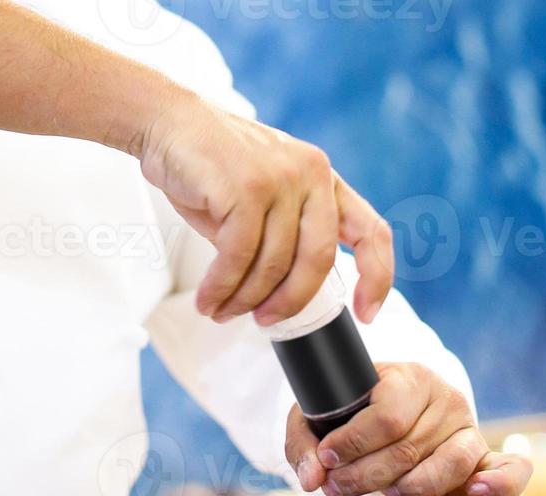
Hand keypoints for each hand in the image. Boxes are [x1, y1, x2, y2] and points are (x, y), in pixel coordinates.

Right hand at [137, 95, 392, 325]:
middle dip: (289, 302)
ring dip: (243, 300)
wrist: (168, 123)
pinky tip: (208, 299)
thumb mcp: (262, 201)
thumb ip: (281, 239)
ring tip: (220, 311)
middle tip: (264, 321)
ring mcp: (280, 178)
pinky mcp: (245, 187)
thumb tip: (284, 296)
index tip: (366, 314)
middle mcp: (310, 174)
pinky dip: (221, 287)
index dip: (376, 277)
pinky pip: (238, 257)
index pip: (370, 231)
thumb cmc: (211, 170)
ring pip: (272, 265)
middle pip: (317, 261)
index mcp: (323, 180)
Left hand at [285, 363, 531, 495]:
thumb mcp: (317, 417)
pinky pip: (510, 470)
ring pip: (448, 465)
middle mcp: (445, 399)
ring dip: (410, 488)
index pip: (387, 417)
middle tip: (336, 486)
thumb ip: (304, 444)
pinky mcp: (482, 460)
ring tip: (385, 493)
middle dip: (365, 476)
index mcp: (408, 378)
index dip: (354, 443)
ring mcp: (468, 430)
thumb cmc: (351, 413)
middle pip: (408, 449)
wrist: (383, 414)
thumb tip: (313, 478)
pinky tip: (479, 490)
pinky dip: (500, 483)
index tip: (328, 457)